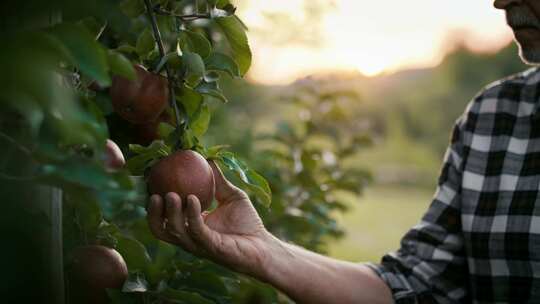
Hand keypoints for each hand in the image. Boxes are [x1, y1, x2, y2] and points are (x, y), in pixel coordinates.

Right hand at [146, 162, 275, 277]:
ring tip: (170, 194)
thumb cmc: (248, 223)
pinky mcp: (211, 248)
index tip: (152, 185)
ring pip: (175, 231)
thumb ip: (217, 180)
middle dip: (153, 214)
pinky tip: (192, 198)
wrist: (264, 245)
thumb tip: (207, 158)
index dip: (154, 205)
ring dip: (170, 213)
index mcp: (191, 226)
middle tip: (153, 193)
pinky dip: (192, 214)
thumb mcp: (231, 195)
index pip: (165, 218)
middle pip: (162, 229)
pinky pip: (197, 230)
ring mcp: (199, 245)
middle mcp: (190, 237)